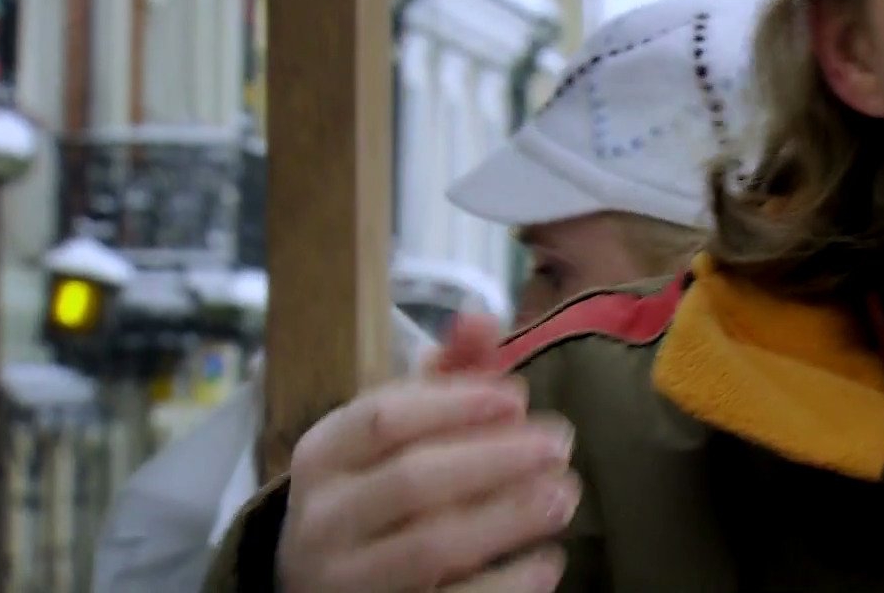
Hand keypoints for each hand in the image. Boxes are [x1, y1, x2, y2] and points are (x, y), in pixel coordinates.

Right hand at [276, 314, 579, 591]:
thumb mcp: (396, 428)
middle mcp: (324, 517)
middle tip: (560, 444)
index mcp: (323, 453)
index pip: (383, 419)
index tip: (518, 397)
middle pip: (412, 482)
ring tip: (564, 496)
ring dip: (507, 519)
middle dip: (494, 460)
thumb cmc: (375, 485)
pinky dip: (504, 585)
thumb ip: (445, 375)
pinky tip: (548, 563)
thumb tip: (481, 318)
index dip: (456, 404)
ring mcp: (347, 579)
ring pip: (429, 548)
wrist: (319, 582)